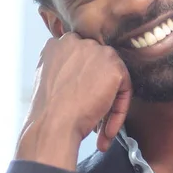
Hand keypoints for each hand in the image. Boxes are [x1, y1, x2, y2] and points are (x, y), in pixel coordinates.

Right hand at [16, 32, 131, 170]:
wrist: (52, 125)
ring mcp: (98, 52)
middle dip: (99, 89)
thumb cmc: (48, 111)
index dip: (85, 78)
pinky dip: (118, 113)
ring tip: (101, 129)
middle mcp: (79, 42)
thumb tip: (82, 75)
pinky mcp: (114, 68)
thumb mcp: (49, 78)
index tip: (83, 99)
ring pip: (113, 76)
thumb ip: (64, 67)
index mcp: (59, 44)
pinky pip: (124, 90)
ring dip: (110, 103)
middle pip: (99, 63)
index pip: (81, 55)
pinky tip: (107, 131)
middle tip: (93, 114)